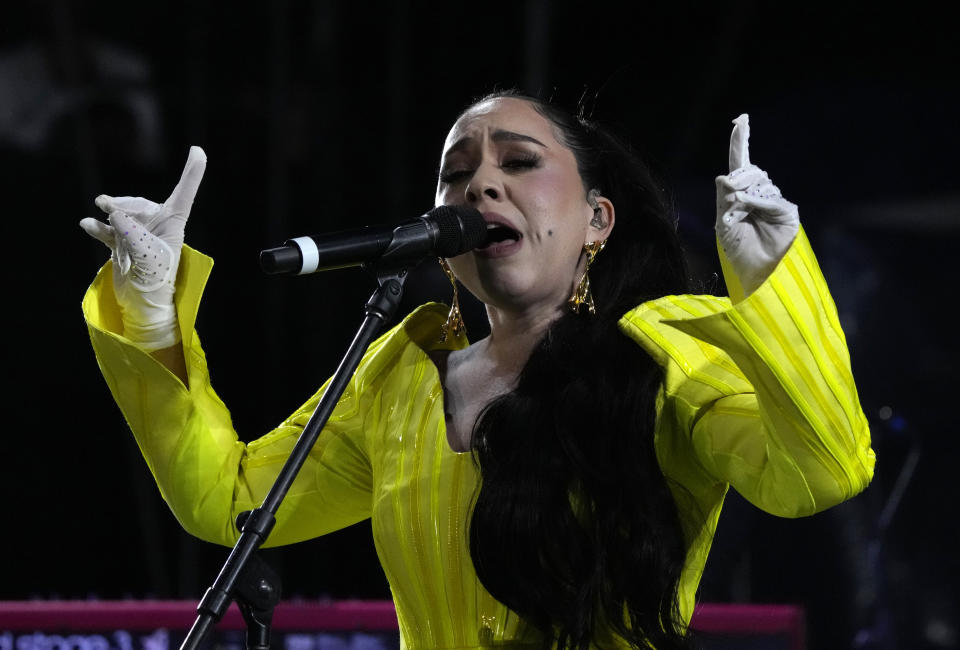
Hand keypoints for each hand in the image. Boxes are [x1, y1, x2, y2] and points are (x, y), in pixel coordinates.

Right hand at [81, 146, 206, 349]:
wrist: (142, 303)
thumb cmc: (156, 282)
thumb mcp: (148, 258)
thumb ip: (132, 233)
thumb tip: (113, 214)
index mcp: (174, 223)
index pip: (184, 193)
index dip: (192, 172)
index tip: (198, 150)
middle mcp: (156, 223)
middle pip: (137, 202)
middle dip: (123, 206)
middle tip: (113, 215)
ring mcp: (137, 231)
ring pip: (120, 213)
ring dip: (111, 216)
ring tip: (104, 222)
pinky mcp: (121, 241)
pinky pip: (106, 228)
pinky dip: (97, 226)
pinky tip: (87, 224)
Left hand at [715, 115, 798, 295]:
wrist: (753, 270)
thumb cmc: (737, 249)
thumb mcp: (724, 221)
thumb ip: (724, 198)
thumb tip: (724, 176)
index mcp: (741, 195)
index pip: (741, 163)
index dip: (741, 142)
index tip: (741, 120)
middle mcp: (760, 194)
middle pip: (751, 171)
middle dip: (738, 178)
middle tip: (731, 195)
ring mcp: (775, 201)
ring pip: (760, 182)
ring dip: (745, 194)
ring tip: (738, 213)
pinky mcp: (787, 211)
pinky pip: (770, 198)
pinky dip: (757, 201)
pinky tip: (746, 205)